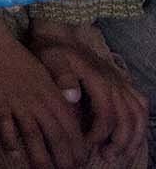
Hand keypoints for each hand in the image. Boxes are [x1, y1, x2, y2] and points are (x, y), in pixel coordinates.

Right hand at [0, 22, 85, 167]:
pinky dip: (9, 139)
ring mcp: (18, 100)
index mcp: (54, 94)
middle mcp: (39, 100)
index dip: (77, 148)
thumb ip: (58, 97)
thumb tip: (70, 121)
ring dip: (39, 156)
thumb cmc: (18, 58)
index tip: (79, 162)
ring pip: (33, 135)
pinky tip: (12, 153)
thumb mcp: (45, 75)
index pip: (71, 128)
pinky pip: (5, 124)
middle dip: (63, 158)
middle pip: (56, 136)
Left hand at [32, 22, 148, 167]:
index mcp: (98, 79)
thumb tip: (72, 97)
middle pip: (127, 118)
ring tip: (119, 152)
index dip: (98, 133)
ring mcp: (121, 82)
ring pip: (138, 114)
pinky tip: (130, 134)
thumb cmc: (51, 49)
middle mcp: (115, 82)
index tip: (85, 144)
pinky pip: (140, 104)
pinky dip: (139, 122)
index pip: (106, 114)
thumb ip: (61, 76)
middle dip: (119, 141)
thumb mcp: (49, 58)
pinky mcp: (123, 82)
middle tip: (106, 157)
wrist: (60, 32)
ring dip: (132, 136)